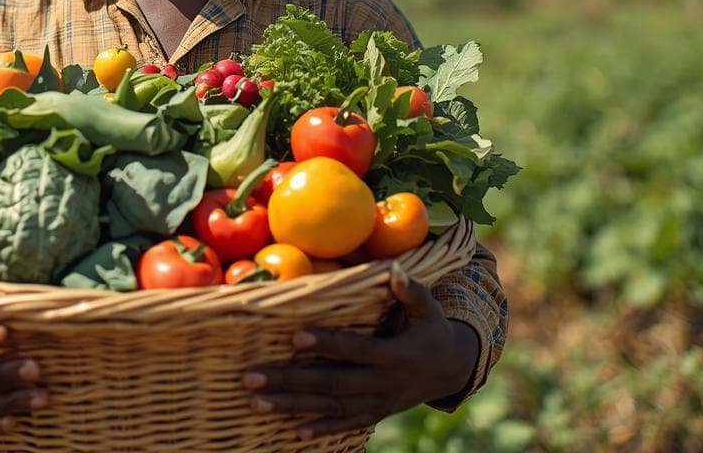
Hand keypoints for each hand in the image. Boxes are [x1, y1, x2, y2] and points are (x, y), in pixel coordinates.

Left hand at [241, 271, 479, 440]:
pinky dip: (321, 430)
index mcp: (395, 355)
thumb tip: (394, 271)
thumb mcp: (430, 309)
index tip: (295, 337)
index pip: (355, 350)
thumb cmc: (433, 330)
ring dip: (292, 406)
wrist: (451, 370)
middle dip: (290, 381)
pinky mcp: (374, 414)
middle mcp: (382, 383)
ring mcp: (377, 402)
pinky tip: (294, 431)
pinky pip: (345, 425)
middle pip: (331, 384)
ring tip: (256, 402)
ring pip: (330, 407)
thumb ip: (412, 291)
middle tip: (251, 376)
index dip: (328, 344)